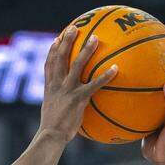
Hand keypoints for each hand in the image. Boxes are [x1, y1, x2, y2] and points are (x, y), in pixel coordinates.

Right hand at [38, 26, 117, 140]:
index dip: (53, 50)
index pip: (49, 64)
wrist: (51, 136)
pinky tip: (116, 69)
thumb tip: (69, 106)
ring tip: (95, 38)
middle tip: (74, 28)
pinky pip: (94, 84)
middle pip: (60, 57)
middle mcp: (57, 85)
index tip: (58, 39)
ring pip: (76, 64)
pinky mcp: (77, 98)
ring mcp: (67, 90)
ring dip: (86, 50)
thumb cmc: (53, 129)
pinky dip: (105, 76)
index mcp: (50, 87)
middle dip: (67, 41)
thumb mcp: (52, 112)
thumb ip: (60, 104)